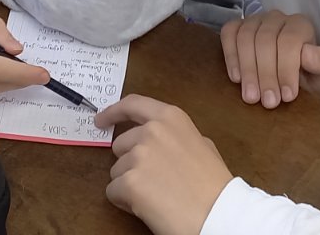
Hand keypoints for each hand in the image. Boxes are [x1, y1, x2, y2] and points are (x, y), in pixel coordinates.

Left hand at [96, 95, 233, 234]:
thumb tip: (166, 139)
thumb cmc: (215, 185)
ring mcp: (138, 156)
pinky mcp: (129, 182)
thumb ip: (178, 136)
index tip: (100, 120)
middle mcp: (151, 131)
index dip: (113, 112)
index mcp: (171, 118)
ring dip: (130, 184)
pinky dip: (125, 201)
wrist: (218, 214)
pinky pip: (113, 191)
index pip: (132, 104)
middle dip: (131, 163)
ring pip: (116, 171)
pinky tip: (149, 205)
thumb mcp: (203, 145)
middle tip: (155, 180)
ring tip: (157, 194)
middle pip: (120, 146)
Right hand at [221, 10, 319, 108]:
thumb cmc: (307, 77)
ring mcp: (254, 21)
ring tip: (251, 97)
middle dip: (266, 74)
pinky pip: (228, 34)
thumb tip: (308, 54)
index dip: (287, 69)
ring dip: (247, 69)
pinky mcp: (236, 27)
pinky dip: (230, 56)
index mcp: (300, 25)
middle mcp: (277, 18)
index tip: (287, 97)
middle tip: (268, 102)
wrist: (288, 80)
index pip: (290, 41)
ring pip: (245, 38)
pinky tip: (236, 79)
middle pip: (265, 40)